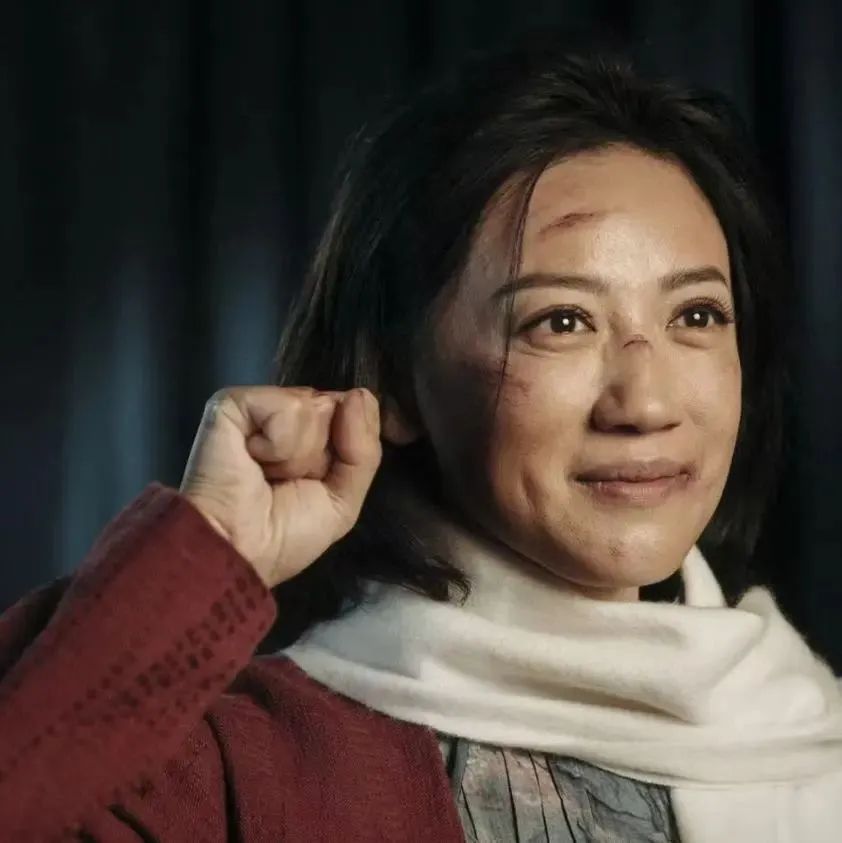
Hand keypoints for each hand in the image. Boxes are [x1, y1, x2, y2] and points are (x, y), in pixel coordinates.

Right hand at [179, 386, 381, 588]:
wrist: (239, 551)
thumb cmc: (285, 535)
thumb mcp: (344, 499)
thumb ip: (364, 449)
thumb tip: (360, 394)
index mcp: (311, 433)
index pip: (353, 411)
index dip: (351, 445)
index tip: (320, 480)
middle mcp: (286, 413)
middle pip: (336, 407)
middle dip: (322, 455)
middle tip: (288, 481)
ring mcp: (260, 405)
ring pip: (315, 407)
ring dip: (299, 455)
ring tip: (267, 474)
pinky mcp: (234, 402)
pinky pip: (288, 407)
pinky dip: (279, 444)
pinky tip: (253, 460)